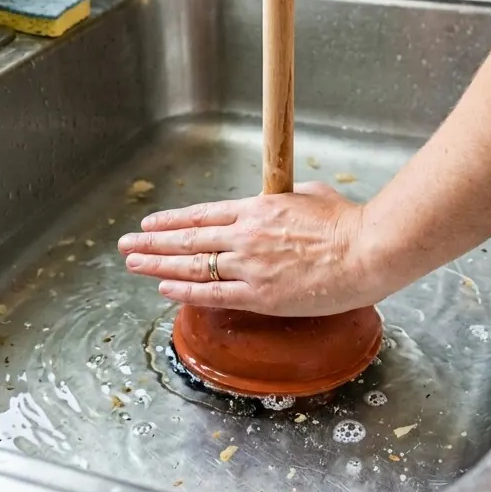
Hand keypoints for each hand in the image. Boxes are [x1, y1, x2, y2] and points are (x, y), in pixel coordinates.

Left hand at [117, 181, 379, 315]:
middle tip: (126, 245)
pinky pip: (214, 294)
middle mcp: (246, 235)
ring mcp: (250, 266)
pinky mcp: (261, 295)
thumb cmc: (345, 222)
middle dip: (153, 243)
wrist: (365, 251)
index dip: (173, 220)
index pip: (203, 214)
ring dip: (158, 264)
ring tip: (133, 265)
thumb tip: (275, 202)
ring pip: (193, 265)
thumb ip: (284, 200)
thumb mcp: (309, 196)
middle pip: (189, 239)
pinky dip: (185, 290)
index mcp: (257, 208)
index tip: (151, 224)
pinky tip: (164, 287)